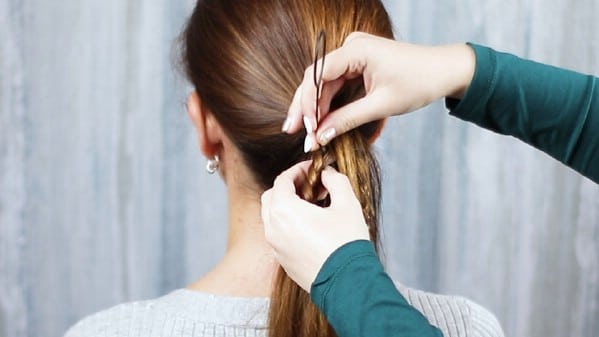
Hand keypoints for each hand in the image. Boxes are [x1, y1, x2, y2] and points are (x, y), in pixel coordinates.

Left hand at [261, 161, 369, 291]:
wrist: (347, 282)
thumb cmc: (346, 243)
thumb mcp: (347, 204)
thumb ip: (336, 181)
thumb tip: (328, 174)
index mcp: (284, 210)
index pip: (282, 180)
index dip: (297, 170)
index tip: (313, 168)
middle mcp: (273, 228)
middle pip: (271, 197)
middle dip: (289, 187)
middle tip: (311, 185)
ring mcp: (275, 246)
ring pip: (272, 217)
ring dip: (287, 206)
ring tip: (313, 205)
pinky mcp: (282, 261)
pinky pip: (278, 235)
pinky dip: (288, 224)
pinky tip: (311, 226)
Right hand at [283, 32, 474, 147]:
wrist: (445, 71)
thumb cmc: (419, 82)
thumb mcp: (381, 105)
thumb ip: (347, 119)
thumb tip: (320, 137)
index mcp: (356, 50)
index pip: (318, 75)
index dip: (307, 103)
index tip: (306, 128)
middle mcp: (351, 47)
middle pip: (316, 79)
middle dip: (305, 107)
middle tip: (293, 131)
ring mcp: (354, 55)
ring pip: (325, 84)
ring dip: (317, 108)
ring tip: (308, 133)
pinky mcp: (358, 64)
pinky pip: (338, 84)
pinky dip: (331, 103)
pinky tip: (322, 123)